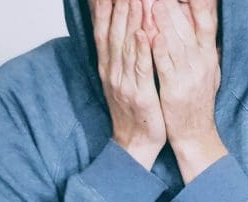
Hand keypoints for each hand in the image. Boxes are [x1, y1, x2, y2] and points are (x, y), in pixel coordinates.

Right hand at [92, 0, 166, 169]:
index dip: (103, 7)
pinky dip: (141, 50)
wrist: (135, 143)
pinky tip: (144, 33)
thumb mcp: (121, 78)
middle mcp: (112, 71)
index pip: (103, 29)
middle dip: (118, 5)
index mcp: (108, 66)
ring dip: (130, 20)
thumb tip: (124, 29)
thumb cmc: (133, 110)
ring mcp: (124, 82)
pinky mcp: (139, 94)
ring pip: (126, 46)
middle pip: (113, 31)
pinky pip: (140, 69)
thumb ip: (120, 54)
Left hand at [152, 0, 226, 182]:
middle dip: (172, 6)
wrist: (195, 133)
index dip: (199, 4)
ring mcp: (190, 75)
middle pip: (187, 27)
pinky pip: (165, 66)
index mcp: (208, 55)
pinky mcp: (175, 89)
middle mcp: (202, 62)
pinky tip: (150, 35)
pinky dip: (159, 50)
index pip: (206, 22)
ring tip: (151, 2)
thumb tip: (202, 23)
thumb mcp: (208, 70)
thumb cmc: (197, 101)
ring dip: (163, 21)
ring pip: (175, 43)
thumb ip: (203, 47)